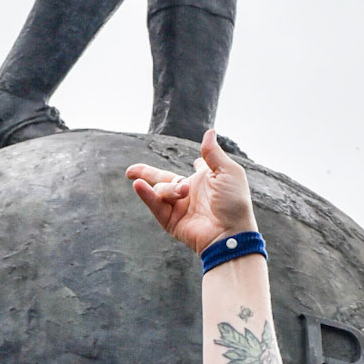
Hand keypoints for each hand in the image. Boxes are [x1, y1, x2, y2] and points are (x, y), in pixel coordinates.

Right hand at [127, 130, 255, 252]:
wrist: (230, 232)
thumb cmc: (234, 202)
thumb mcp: (227, 171)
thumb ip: (213, 152)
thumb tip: (209, 131)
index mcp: (206, 180)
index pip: (198, 169)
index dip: (199, 164)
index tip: (198, 163)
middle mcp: (190, 192)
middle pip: (164, 178)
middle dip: (145, 173)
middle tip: (130, 171)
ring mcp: (179, 206)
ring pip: (162, 188)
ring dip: (170, 188)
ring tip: (183, 192)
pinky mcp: (171, 221)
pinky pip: (155, 204)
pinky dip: (146, 194)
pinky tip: (138, 185)